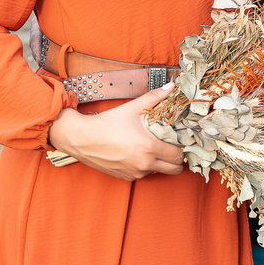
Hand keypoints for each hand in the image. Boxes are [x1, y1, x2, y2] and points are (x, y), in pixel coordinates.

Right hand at [47, 84, 184, 181]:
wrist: (82, 138)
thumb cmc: (107, 123)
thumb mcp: (132, 108)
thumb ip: (154, 97)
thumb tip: (171, 87)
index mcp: (149, 148)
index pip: (178, 156)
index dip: (181, 147)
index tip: (178, 140)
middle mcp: (145, 165)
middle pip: (174, 170)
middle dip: (175, 159)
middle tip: (170, 147)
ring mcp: (135, 173)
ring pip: (158, 172)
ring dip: (159, 163)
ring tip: (151, 148)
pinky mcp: (126, 177)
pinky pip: (142, 175)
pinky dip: (144, 167)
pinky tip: (136, 153)